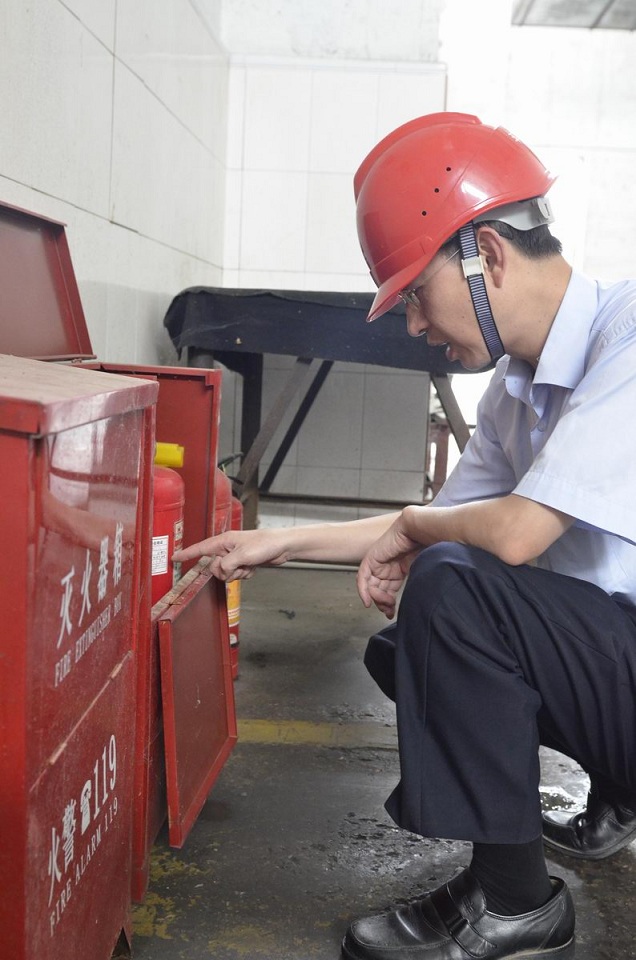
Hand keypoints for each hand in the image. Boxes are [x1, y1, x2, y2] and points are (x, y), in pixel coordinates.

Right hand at [172, 527, 290, 581]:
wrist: (281, 547)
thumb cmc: (263, 545)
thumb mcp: (242, 555)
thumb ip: (226, 565)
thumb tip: (221, 572)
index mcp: (223, 541)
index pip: (200, 548)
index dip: (186, 554)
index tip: (174, 558)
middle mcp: (227, 548)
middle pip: (214, 567)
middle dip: (225, 571)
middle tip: (238, 565)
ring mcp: (235, 556)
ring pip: (226, 574)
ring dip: (237, 574)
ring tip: (248, 565)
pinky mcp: (243, 563)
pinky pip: (236, 575)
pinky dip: (244, 574)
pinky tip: (253, 567)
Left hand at [357, 515, 419, 617]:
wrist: (419, 531)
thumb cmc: (425, 546)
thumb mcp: (420, 570)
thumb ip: (416, 583)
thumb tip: (419, 600)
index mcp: (398, 569)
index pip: (388, 590)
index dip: (388, 603)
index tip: (391, 613)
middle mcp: (387, 566)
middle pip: (379, 590)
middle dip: (383, 603)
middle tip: (389, 611)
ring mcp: (379, 562)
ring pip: (371, 586)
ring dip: (376, 599)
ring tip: (385, 604)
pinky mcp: (371, 558)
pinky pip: (363, 577)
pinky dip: (363, 590)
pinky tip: (368, 601)